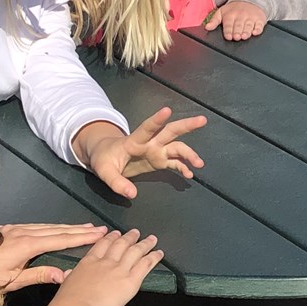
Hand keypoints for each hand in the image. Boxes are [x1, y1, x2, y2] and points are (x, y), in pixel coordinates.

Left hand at [0, 222, 107, 293]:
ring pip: (47, 226)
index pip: (60, 240)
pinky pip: (36, 226)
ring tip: (84, 226)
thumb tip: (63, 274)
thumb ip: (38, 276)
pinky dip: (51, 227)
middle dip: (79, 229)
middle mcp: (23, 233)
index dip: (80, 237)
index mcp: (26, 245)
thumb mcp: (12, 282)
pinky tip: (57, 228)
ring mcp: (15, 229)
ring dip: (67, 226)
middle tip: (98, 228)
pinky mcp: (9, 229)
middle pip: (56, 230)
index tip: (97, 234)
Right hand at [57, 228, 163, 305]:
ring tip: (151, 239)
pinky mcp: (130, 280)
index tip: (115, 233)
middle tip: (135, 232)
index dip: (110, 237)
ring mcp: (119, 269)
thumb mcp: (66, 283)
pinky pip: (145, 265)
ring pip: (135, 251)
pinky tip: (159, 253)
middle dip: (129, 237)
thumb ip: (70, 276)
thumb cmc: (69, 301)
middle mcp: (106, 262)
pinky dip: (153, 257)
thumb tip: (67, 274)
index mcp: (89, 262)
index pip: (102, 245)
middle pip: (121, 244)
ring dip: (145, 243)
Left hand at [87, 108, 206, 199]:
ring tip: (199, 163)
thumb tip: (132, 194)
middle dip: (186, 125)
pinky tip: (190, 174)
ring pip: (177, 147)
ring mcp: (156, 151)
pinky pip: (175, 163)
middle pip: (170, 131)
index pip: (147, 128)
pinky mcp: (159, 161)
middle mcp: (150, 143)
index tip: (168, 110)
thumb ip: (117, 183)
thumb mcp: (104, 171)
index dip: (156, 120)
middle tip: (202, 120)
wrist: (106, 155)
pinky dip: (183, 167)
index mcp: (135, 141)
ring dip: (189, 153)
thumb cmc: (104, 159)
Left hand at [205, 0, 267, 41]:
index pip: (229, 24)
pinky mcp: (259, 19)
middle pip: (239, 25)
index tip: (228, 37)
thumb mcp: (222, 12)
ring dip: (247, 31)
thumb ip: (214, 21)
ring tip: (244, 36)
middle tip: (236, 37)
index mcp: (230, 15)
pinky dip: (258, 29)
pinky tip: (255, 32)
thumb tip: (207, 27)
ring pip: (249, 26)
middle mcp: (241, 16)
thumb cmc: (234, 9)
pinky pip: (259, 25)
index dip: (228, 31)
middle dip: (237, 31)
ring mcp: (251, 17)